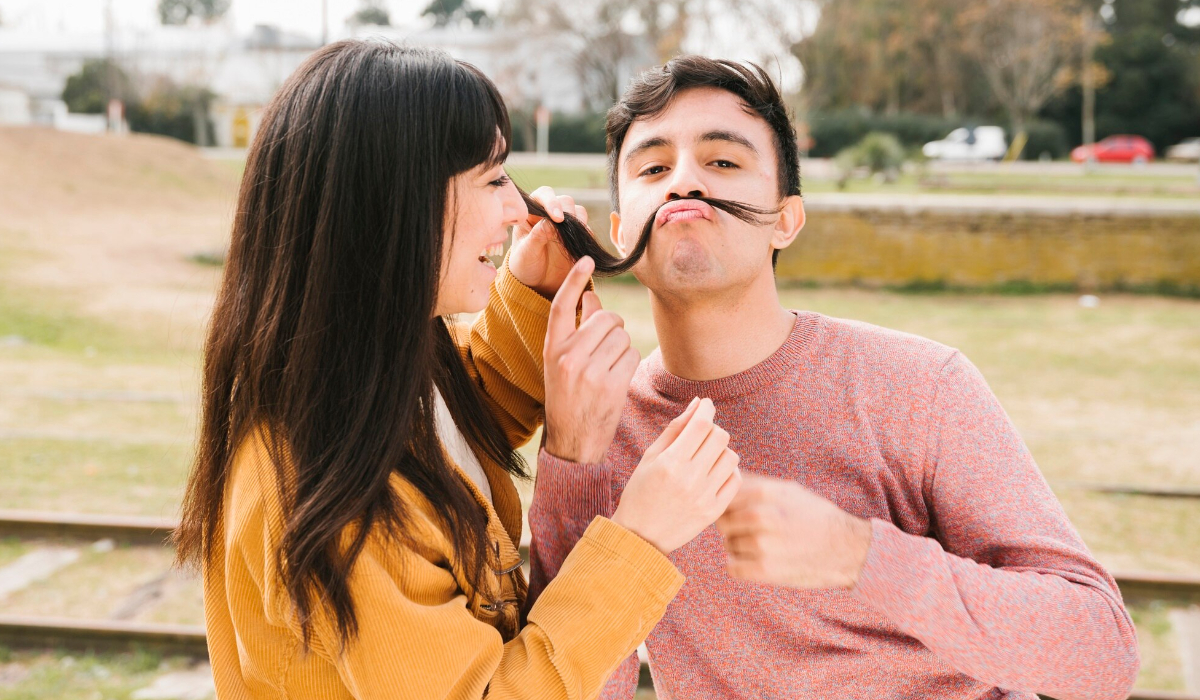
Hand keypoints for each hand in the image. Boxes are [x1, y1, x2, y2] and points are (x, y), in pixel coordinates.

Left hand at [509, 186, 583, 297]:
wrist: (537, 284)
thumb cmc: (524, 266)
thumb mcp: (526, 253)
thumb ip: (536, 236)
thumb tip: (550, 223)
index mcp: (531, 212)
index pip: (543, 195)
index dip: (551, 202)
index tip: (557, 218)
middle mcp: (549, 213)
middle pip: (565, 200)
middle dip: (568, 212)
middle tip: (567, 227)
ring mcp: (565, 224)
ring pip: (578, 211)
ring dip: (579, 221)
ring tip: (574, 238)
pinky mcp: (577, 235)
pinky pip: (586, 229)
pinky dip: (586, 234)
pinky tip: (582, 244)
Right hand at [543, 256, 638, 462]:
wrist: (572, 444)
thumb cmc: (568, 399)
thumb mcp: (561, 364)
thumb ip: (576, 332)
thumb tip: (593, 298)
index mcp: (552, 349)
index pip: (562, 306)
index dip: (574, 280)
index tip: (587, 260)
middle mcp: (568, 357)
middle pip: (605, 318)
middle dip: (613, 326)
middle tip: (609, 344)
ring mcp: (589, 371)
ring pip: (621, 336)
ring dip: (622, 347)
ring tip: (609, 367)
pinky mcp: (611, 385)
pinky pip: (631, 355)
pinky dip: (629, 363)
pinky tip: (618, 379)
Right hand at [611, 398, 741, 553]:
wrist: (640, 536)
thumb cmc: (641, 491)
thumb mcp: (650, 457)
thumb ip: (675, 429)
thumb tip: (697, 404)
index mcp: (670, 463)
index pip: (701, 424)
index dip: (706, 408)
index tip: (705, 405)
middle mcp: (689, 479)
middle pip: (720, 437)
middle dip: (713, 428)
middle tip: (702, 434)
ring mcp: (704, 497)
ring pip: (731, 457)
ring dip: (721, 450)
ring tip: (707, 456)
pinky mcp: (714, 511)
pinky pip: (736, 479)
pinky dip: (728, 470)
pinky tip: (714, 472)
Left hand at [715, 474, 872, 588]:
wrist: (846, 548)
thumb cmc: (815, 516)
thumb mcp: (788, 490)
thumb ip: (755, 484)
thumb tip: (726, 476)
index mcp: (764, 492)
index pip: (724, 498)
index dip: (730, 507)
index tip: (741, 514)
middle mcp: (760, 515)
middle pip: (723, 522)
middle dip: (733, 527)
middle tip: (753, 533)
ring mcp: (761, 543)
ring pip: (729, 545)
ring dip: (740, 549)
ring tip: (765, 547)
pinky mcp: (764, 569)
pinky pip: (732, 568)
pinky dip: (741, 567)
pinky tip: (758, 563)